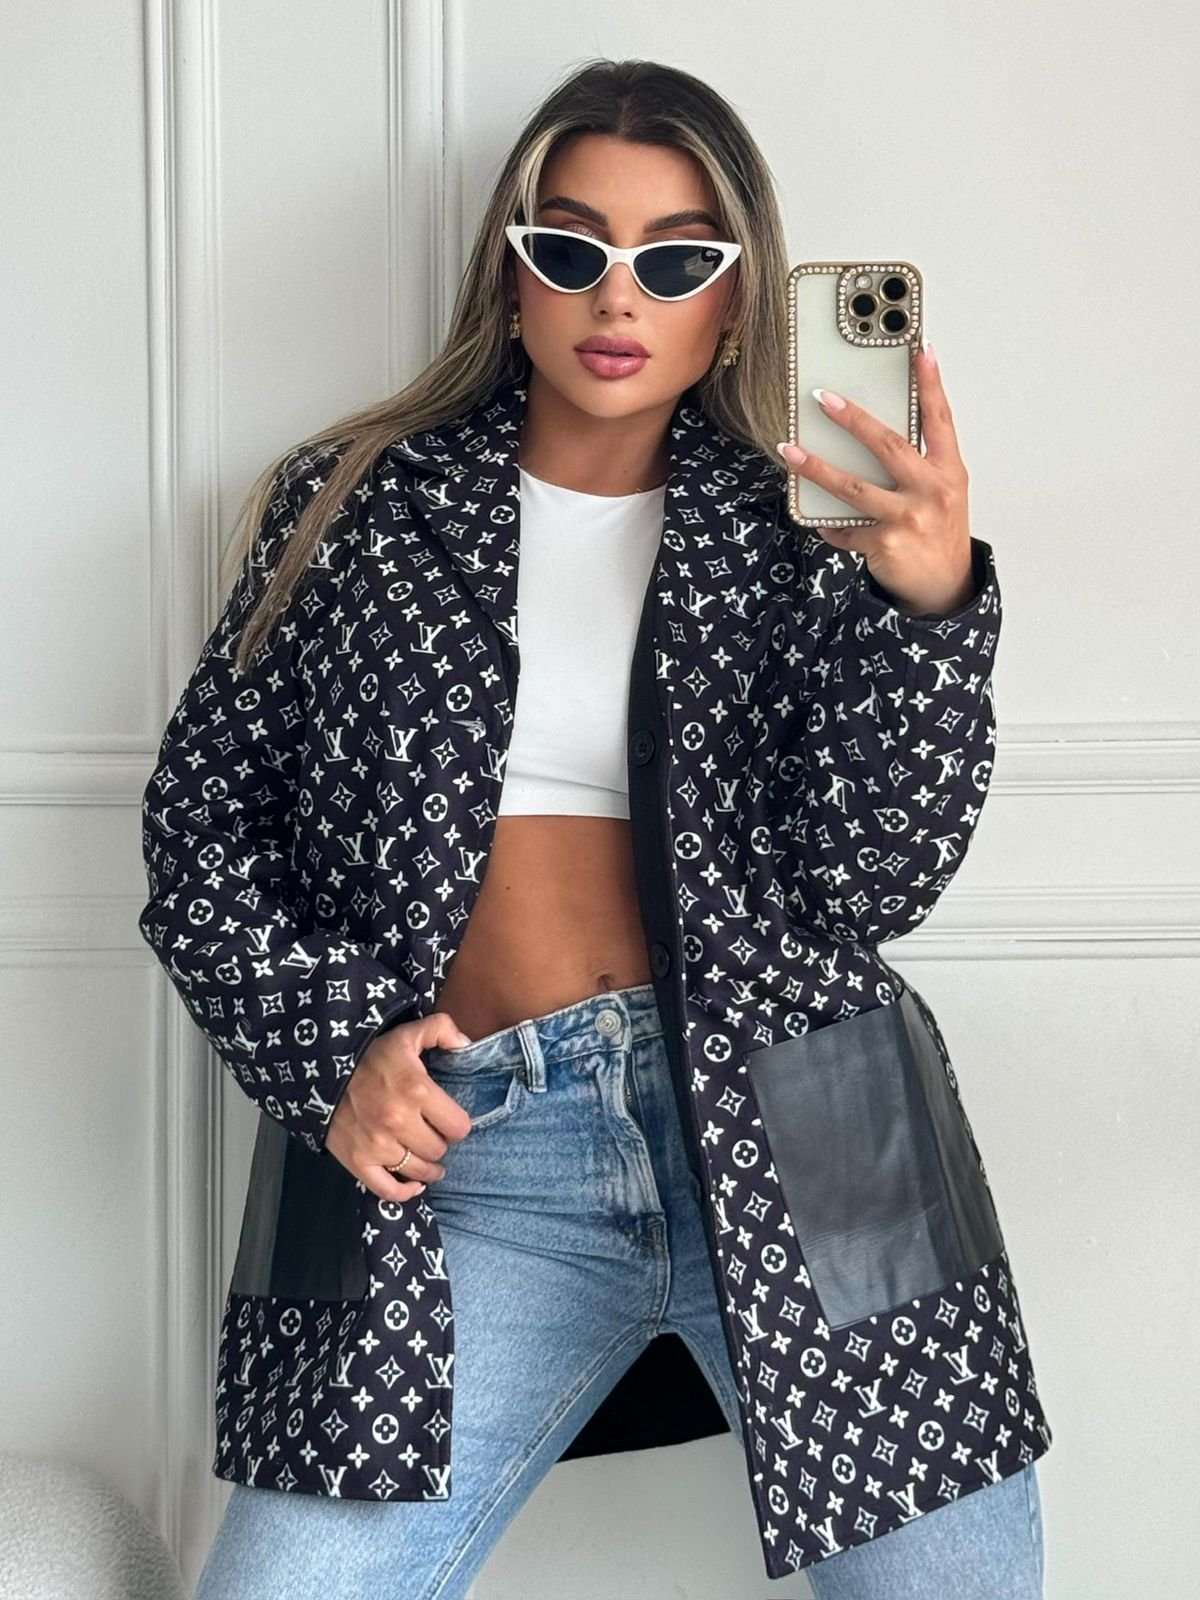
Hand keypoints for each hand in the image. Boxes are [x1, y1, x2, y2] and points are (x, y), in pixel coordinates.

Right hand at [326, 1011, 476, 1202]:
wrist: (320, 1069)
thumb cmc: (369, 1054)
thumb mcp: (406, 1032)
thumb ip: (442, 1029)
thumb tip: (467, 1044)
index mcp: (416, 1090)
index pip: (458, 1127)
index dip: (458, 1124)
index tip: (450, 1119)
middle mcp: (398, 1122)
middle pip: (439, 1150)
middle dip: (440, 1142)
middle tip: (434, 1134)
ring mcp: (376, 1145)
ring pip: (418, 1171)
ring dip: (427, 1167)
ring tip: (428, 1157)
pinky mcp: (356, 1160)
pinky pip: (388, 1190)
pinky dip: (405, 1192)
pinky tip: (414, 1184)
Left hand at [778, 343, 976, 616]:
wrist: (946, 585)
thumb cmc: (939, 531)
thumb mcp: (944, 491)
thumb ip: (920, 461)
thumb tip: (873, 431)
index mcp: (949, 471)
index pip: (940, 419)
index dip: (932, 384)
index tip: (922, 350)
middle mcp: (931, 491)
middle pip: (888, 446)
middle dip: (853, 419)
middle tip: (823, 398)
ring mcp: (908, 519)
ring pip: (853, 487)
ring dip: (817, 468)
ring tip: (790, 451)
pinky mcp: (885, 545)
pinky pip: (845, 528)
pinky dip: (828, 524)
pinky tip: (817, 519)